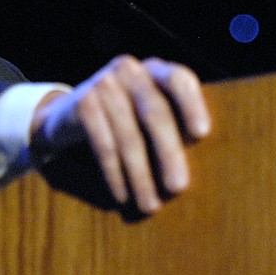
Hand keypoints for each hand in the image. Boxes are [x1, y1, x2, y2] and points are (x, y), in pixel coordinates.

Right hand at [30, 55, 209, 213]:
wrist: (69, 116)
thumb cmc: (126, 121)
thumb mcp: (149, 115)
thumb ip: (174, 127)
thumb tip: (206, 166)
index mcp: (154, 70)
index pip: (178, 78)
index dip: (192, 103)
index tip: (201, 133)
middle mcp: (128, 69)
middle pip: (155, 112)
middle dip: (169, 153)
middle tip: (177, 187)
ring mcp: (102, 82)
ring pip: (129, 134)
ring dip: (140, 174)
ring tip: (149, 205)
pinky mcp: (82, 102)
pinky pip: (103, 144)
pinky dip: (114, 173)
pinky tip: (122, 195)